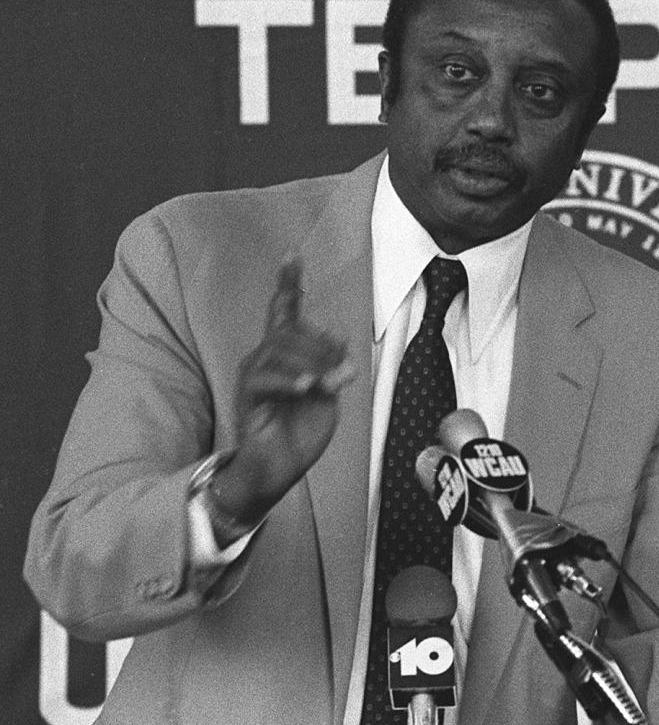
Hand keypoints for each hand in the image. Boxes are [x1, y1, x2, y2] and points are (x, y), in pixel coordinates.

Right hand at [215, 259, 356, 524]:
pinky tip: (308, 387)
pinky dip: (291, 380)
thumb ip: (333, 367)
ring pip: (281, 350)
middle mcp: (263, 358)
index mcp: (284, 355)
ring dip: (313, 365)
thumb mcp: (326, 395)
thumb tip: (342, 342)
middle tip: (343, 373)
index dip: (288, 283)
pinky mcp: (247, 396)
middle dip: (322, 346)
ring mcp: (253, 375)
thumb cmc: (299, 434)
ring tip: (330, 385)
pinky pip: (266, 378)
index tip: (292, 254)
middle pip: (291, 331)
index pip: (283, 311)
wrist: (276, 470)